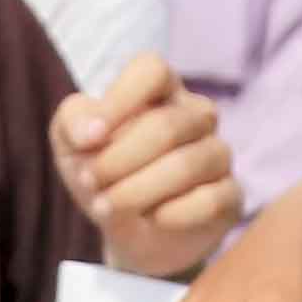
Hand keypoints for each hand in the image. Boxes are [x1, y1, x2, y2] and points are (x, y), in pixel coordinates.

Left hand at [54, 56, 239, 281]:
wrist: (127, 230)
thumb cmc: (102, 173)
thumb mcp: (71, 144)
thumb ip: (73, 122)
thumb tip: (90, 132)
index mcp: (159, 89)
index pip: (152, 70)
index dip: (119, 100)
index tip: (89, 139)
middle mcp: (196, 114)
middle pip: (165, 126)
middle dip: (118, 161)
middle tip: (90, 182)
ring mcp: (218, 153)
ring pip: (187, 165)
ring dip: (136, 191)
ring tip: (107, 206)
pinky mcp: (230, 195)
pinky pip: (209, 201)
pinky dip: (170, 215)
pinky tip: (150, 219)